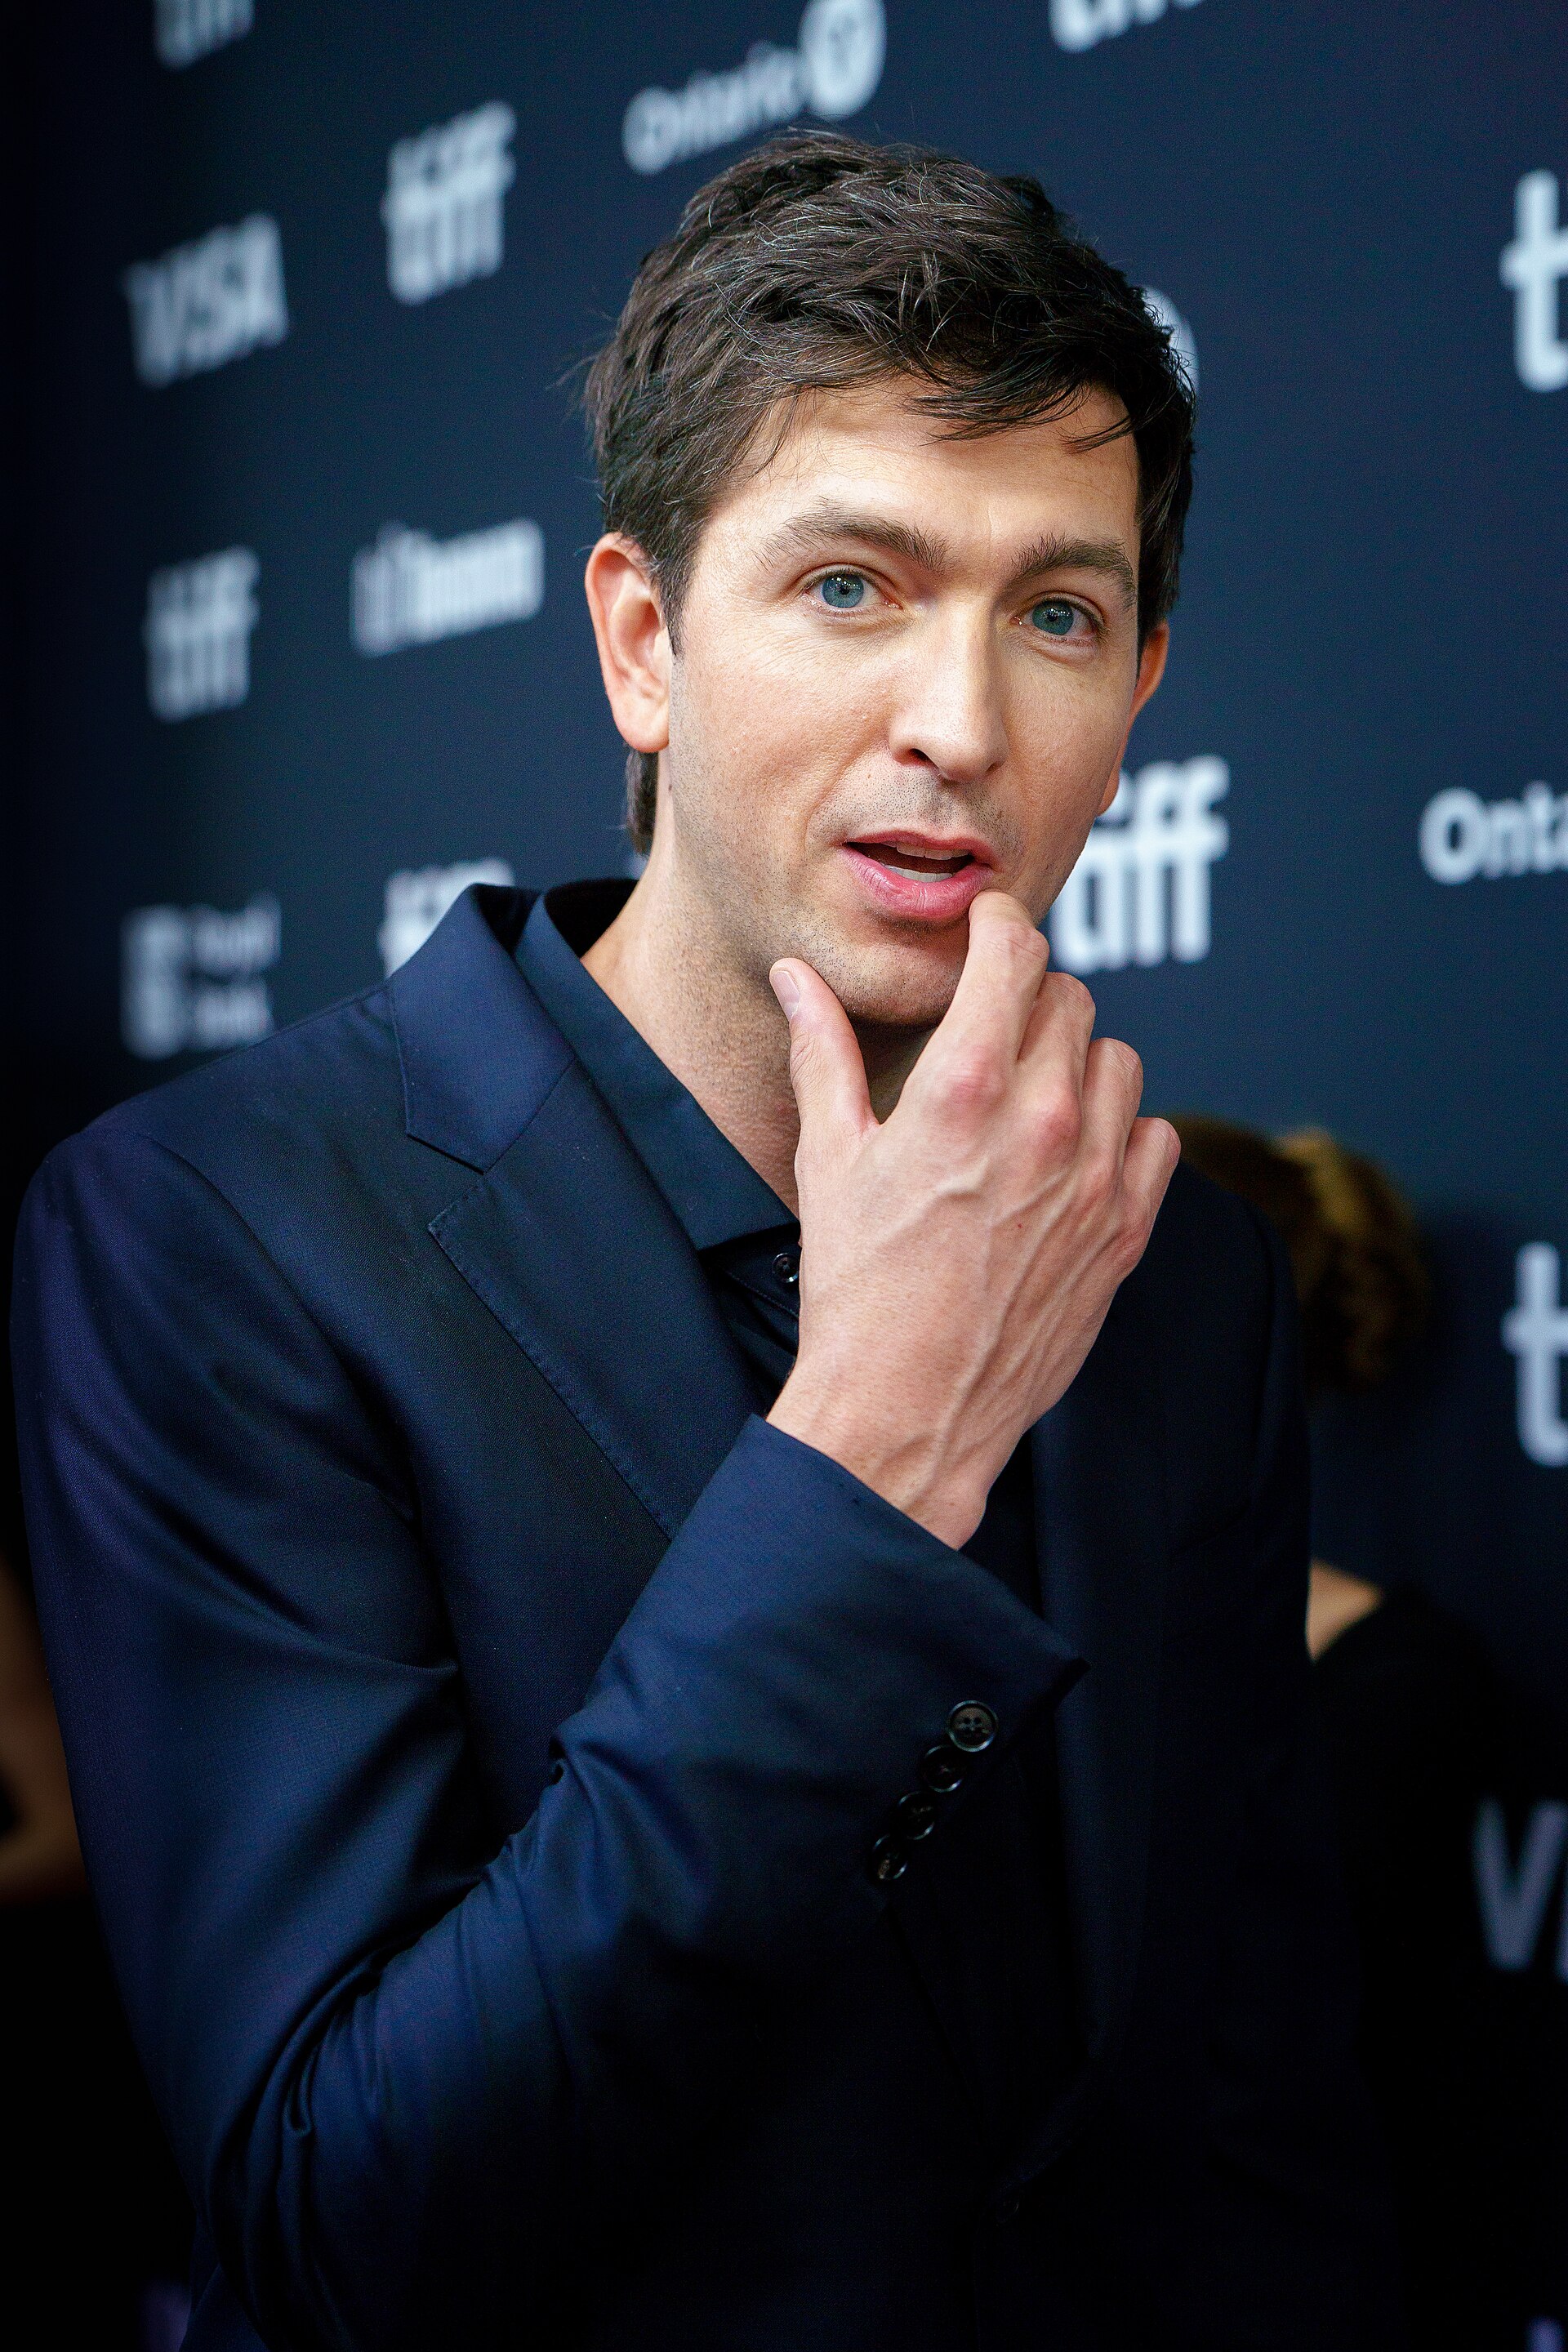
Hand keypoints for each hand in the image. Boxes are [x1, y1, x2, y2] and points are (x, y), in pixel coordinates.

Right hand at [766, 892, 1178, 1547]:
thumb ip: (824, 1052)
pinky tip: (1072, 1154)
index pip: (1015, 952)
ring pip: (1118, 1061)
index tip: (988, 929)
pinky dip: (1121, 1131)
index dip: (1000, 925)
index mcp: (962, 1091)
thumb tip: (795, 978)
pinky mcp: (1124, 1232)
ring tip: (1029, 1095)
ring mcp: (1094, 1179)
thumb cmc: (856, 1290)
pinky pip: (1155, 1136)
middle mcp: (1042, 1123)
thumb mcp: (829, 1159)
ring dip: (1078, 1061)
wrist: (906, 1413)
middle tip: (991, 1031)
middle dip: (1028, 999)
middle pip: (1070, 999)